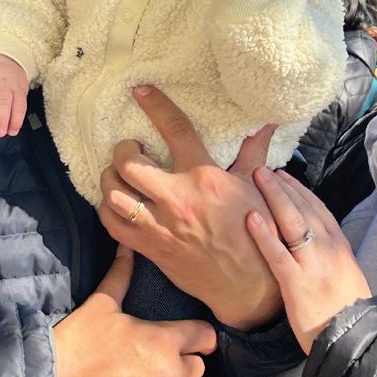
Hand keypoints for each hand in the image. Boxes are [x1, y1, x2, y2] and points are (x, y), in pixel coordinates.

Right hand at [0, 51, 28, 136]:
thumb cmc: (10, 79)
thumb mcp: (20, 87)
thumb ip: (17, 105)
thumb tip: (12, 128)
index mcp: (16, 86)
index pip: (18, 104)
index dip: (16, 120)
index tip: (12, 132)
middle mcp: (1, 83)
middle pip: (2, 102)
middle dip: (1, 119)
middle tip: (0, 133)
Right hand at [53, 246, 216, 376]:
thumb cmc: (77, 341)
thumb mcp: (102, 302)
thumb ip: (122, 272)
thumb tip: (127, 243)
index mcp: (163, 340)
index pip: (205, 336)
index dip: (200, 336)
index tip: (194, 337)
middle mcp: (171, 373)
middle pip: (202, 368)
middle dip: (191, 363)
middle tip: (174, 361)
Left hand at [98, 86, 282, 330]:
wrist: (249, 286)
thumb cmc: (256, 232)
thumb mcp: (255, 187)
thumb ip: (253, 153)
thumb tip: (267, 124)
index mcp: (204, 176)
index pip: (175, 129)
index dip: (156, 106)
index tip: (140, 91)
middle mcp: (177, 198)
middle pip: (129, 163)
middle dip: (123, 149)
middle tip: (131, 148)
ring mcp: (160, 226)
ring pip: (114, 194)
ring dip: (110, 179)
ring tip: (119, 174)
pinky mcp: (150, 249)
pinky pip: (114, 225)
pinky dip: (109, 209)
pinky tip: (118, 202)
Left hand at [248, 168, 370, 354]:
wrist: (355, 339)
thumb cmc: (346, 310)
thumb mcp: (344, 272)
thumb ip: (328, 253)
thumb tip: (311, 238)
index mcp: (339, 244)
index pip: (318, 208)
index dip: (299, 190)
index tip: (284, 176)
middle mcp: (327, 247)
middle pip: (303, 207)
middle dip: (282, 186)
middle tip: (265, 170)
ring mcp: (312, 263)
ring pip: (292, 221)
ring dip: (273, 196)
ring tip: (257, 178)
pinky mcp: (296, 282)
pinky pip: (277, 253)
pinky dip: (263, 233)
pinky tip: (250, 217)